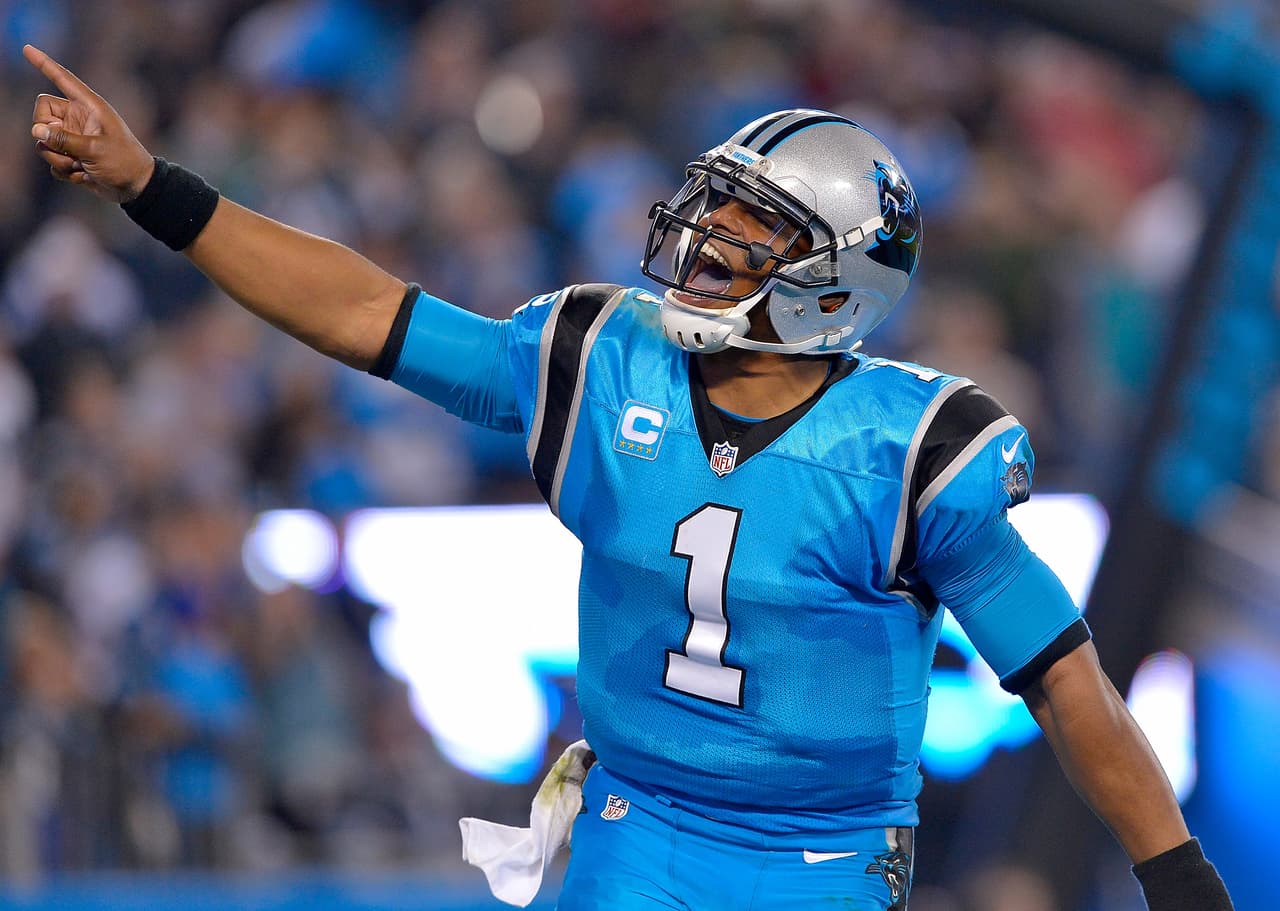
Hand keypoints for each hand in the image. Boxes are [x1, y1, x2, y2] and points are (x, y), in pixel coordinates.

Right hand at [24, 44, 154, 203]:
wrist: (135, 188)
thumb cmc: (123, 162)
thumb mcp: (95, 149)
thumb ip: (64, 139)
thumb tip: (37, 131)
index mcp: (89, 107)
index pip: (62, 79)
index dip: (44, 63)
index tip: (26, 48)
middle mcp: (77, 118)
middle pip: (41, 115)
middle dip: (46, 134)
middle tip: (67, 150)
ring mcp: (72, 136)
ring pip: (43, 140)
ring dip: (57, 158)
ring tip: (81, 166)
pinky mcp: (70, 154)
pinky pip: (51, 159)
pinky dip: (64, 171)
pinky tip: (84, 176)